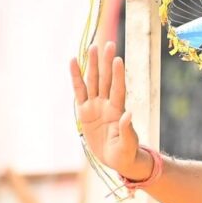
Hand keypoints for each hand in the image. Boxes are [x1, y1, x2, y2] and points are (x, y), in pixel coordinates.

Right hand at [71, 42, 147, 179]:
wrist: (116, 159)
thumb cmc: (125, 153)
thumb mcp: (127, 145)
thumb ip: (127, 130)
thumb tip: (128, 114)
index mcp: (118, 111)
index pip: (118, 89)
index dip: (118, 75)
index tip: (118, 60)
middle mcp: (107, 104)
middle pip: (106, 80)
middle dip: (106, 62)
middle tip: (109, 43)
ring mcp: (95, 105)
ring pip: (93, 81)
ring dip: (92, 65)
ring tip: (92, 47)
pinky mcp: (84, 111)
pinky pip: (79, 91)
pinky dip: (76, 77)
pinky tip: (74, 62)